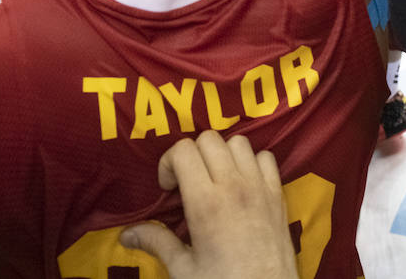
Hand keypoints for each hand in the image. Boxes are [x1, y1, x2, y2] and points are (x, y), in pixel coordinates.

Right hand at [119, 131, 297, 278]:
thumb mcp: (184, 269)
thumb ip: (157, 243)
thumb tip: (127, 235)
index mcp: (205, 203)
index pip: (183, 150)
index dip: (169, 162)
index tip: (168, 187)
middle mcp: (233, 186)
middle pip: (209, 138)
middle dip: (193, 154)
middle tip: (188, 181)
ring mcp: (259, 187)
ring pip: (238, 142)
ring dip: (223, 154)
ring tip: (215, 178)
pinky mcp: (277, 194)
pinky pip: (266, 157)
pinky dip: (253, 162)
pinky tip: (243, 182)